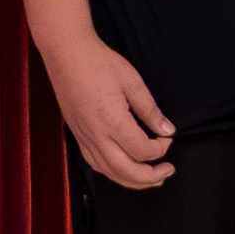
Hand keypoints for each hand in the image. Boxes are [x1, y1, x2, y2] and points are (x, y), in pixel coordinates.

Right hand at [42, 35, 176, 188]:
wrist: (67, 52)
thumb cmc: (97, 62)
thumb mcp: (132, 82)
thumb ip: (151, 110)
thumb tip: (166, 129)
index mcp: (112, 121)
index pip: (143, 150)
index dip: (161, 149)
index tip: (168, 138)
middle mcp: (96, 135)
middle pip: (127, 172)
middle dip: (151, 177)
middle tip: (167, 171)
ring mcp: (84, 136)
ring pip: (109, 173)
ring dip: (132, 180)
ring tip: (149, 178)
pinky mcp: (77, 134)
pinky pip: (94, 163)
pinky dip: (111, 172)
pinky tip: (120, 168)